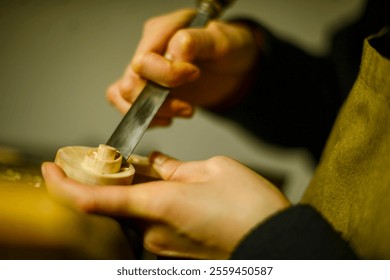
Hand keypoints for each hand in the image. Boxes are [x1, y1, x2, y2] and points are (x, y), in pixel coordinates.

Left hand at [42, 152, 289, 258]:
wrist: (275, 242)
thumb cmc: (249, 206)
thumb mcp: (212, 169)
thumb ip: (174, 167)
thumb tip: (154, 163)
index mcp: (157, 205)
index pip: (92, 199)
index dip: (64, 185)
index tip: (51, 170)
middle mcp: (151, 232)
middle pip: (114, 202)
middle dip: (115, 179)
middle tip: (131, 160)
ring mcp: (160, 246)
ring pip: (132, 213)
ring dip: (136, 191)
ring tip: (162, 176)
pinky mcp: (170, 253)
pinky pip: (148, 225)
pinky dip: (149, 206)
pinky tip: (172, 195)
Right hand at [106, 9, 259, 125]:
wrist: (234, 66)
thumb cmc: (229, 49)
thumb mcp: (222, 41)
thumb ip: (196, 41)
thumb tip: (174, 54)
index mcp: (162, 31)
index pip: (145, 60)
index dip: (166, 75)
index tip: (194, 75)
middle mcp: (148, 49)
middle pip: (131, 83)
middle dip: (160, 102)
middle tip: (189, 109)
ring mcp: (146, 70)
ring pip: (123, 96)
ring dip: (153, 113)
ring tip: (182, 112)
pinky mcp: (147, 88)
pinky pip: (126, 104)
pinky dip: (146, 118)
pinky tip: (167, 118)